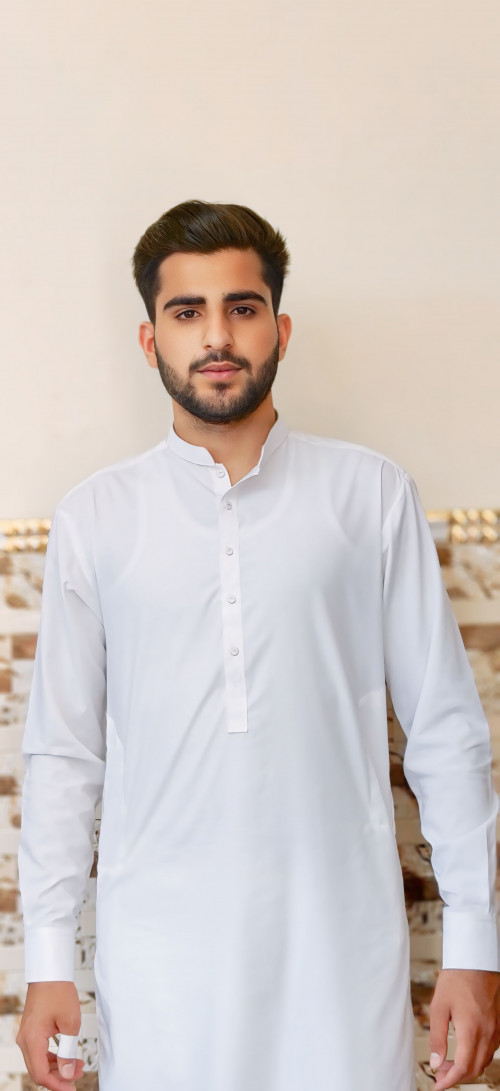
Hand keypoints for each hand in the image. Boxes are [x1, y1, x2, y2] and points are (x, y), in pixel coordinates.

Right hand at [16, 981, 84, 1089]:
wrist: (50, 973)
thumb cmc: (58, 991)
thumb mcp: (70, 1023)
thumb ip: (68, 1051)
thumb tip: (68, 1073)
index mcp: (32, 1039)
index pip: (41, 1074)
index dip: (57, 1084)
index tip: (72, 1087)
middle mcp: (25, 1040)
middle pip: (38, 1071)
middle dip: (59, 1077)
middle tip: (78, 1075)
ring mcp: (27, 1036)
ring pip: (38, 1063)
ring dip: (57, 1067)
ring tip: (77, 1065)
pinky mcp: (31, 1032)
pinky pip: (39, 1052)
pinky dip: (52, 1058)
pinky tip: (67, 1056)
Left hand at [429, 968, 499, 1088]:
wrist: (476, 962)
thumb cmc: (456, 980)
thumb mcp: (439, 1007)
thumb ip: (437, 1037)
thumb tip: (435, 1063)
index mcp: (471, 1031)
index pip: (461, 1068)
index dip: (448, 1081)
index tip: (438, 1086)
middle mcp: (486, 1034)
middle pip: (473, 1069)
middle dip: (455, 1076)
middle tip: (439, 1073)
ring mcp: (495, 1031)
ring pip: (483, 1062)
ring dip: (466, 1068)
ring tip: (448, 1062)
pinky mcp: (498, 1026)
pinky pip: (490, 1051)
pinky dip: (477, 1057)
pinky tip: (464, 1051)